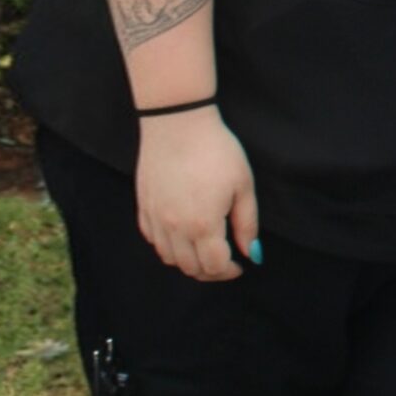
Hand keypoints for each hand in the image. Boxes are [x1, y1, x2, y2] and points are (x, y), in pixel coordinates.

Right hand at [134, 110, 257, 281]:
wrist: (178, 124)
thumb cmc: (217, 151)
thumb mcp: (243, 186)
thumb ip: (247, 224)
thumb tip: (251, 253)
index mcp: (203, 225)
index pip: (214, 265)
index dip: (229, 271)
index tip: (240, 265)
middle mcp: (174, 228)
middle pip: (190, 267)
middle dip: (211, 271)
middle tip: (226, 262)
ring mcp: (155, 218)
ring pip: (169, 257)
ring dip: (189, 261)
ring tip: (206, 250)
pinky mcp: (143, 207)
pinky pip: (153, 240)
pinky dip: (169, 247)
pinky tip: (183, 236)